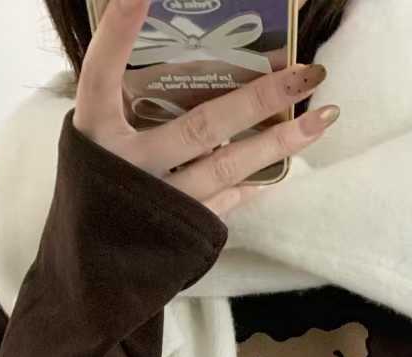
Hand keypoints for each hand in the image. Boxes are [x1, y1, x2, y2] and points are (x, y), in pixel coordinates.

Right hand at [74, 0, 338, 218]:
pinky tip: (283, 165)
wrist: (89, 272)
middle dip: (259, 96)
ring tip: (322, 118)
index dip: (120, 29)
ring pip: (227, 166)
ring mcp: (158, 203)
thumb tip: (192, 65)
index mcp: (94, 132)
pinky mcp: (180, 233)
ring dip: (279, 142)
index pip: (103, 69)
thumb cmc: (97, 191)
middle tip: (305, 72)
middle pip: (202, 126)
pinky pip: (225, 200)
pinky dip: (252, 182)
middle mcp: (127, 166)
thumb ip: (127, 106)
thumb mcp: (98, 143)